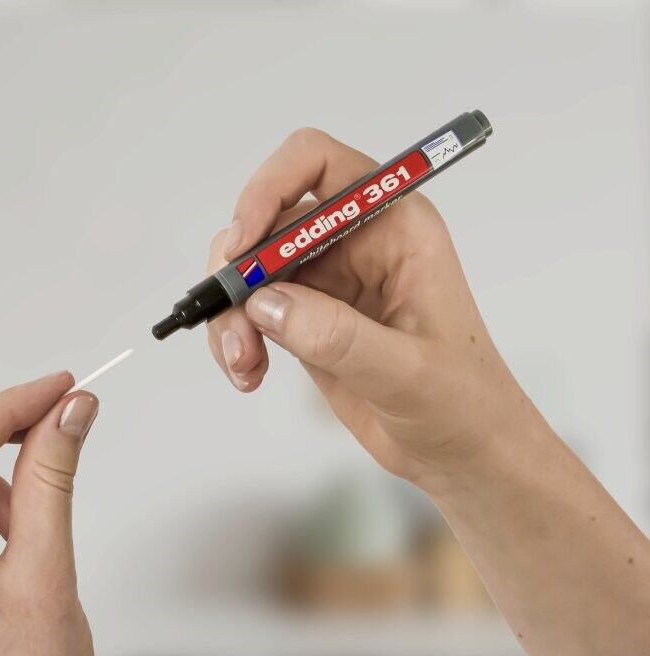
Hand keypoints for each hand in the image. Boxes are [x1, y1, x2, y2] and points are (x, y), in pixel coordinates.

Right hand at [206, 128, 541, 486]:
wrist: (464, 454)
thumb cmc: (464, 404)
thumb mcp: (408, 373)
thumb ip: (338, 337)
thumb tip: (265, 304)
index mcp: (393, 224)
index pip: (316, 163)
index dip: (269, 187)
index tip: (243, 244)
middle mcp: (353, 240)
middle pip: (266, 219)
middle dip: (239, 273)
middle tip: (236, 330)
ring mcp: (326, 280)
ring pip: (248, 268)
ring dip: (229, 313)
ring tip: (242, 364)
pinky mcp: (305, 318)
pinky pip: (248, 309)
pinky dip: (234, 336)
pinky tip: (248, 373)